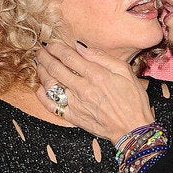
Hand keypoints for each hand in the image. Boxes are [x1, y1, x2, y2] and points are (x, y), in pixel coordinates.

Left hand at [35, 40, 154, 140]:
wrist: (133, 129)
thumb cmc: (133, 100)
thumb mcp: (125, 72)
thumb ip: (102, 57)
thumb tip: (81, 47)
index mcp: (96, 75)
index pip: (68, 57)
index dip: (56, 48)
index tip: (50, 44)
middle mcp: (83, 88)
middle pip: (55, 68)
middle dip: (44, 57)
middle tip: (40, 51)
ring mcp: (76, 104)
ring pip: (50, 85)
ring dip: (41, 73)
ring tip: (39, 65)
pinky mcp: (74, 117)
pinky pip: (52, 106)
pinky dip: (42, 96)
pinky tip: (40, 88)